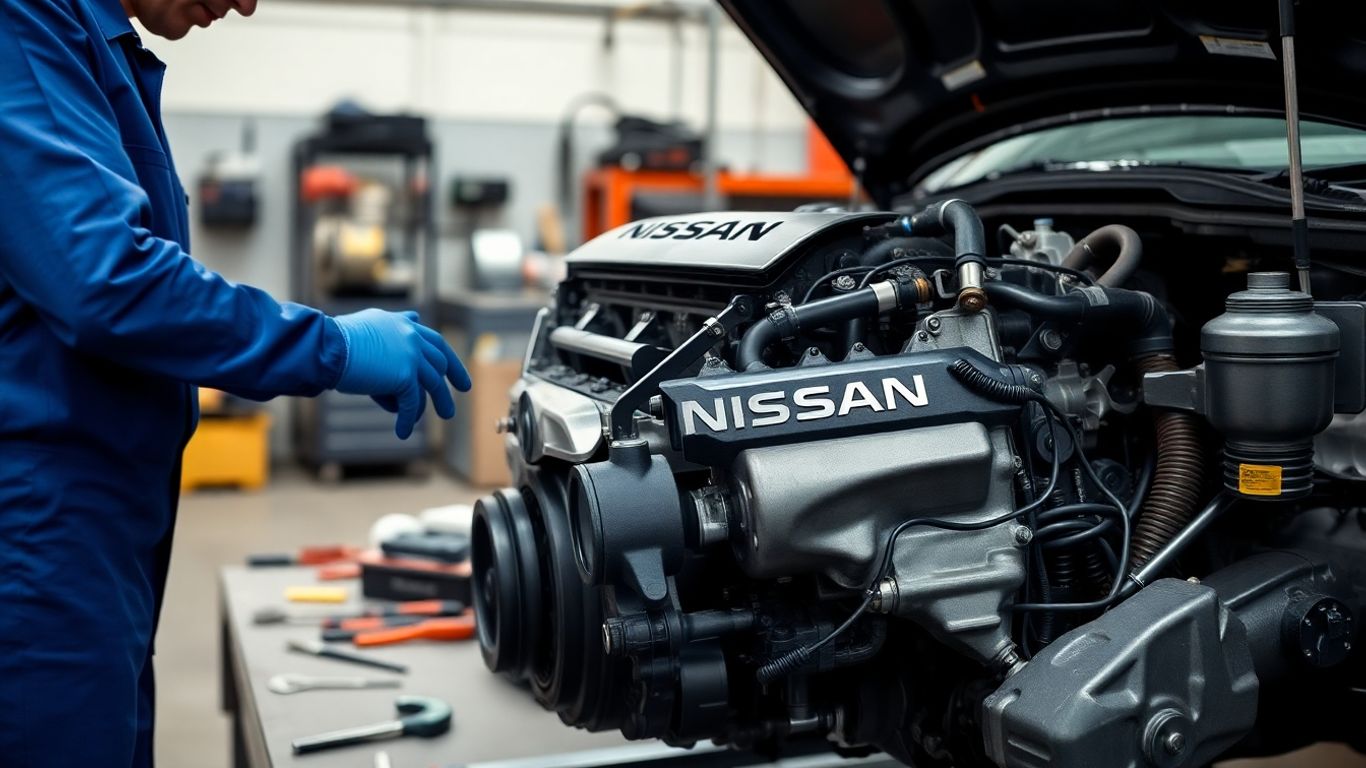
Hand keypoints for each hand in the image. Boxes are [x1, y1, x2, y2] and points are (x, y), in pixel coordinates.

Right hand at [331, 309, 471, 437]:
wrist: (326, 347)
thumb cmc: (337, 341)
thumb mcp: (369, 327)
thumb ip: (392, 330)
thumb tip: (412, 324)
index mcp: (402, 324)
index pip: (433, 340)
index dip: (446, 356)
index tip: (453, 366)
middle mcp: (411, 336)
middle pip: (439, 360)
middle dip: (453, 375)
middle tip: (464, 388)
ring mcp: (410, 355)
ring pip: (432, 383)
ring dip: (440, 401)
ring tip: (447, 414)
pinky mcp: (405, 375)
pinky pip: (412, 402)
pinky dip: (407, 418)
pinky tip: (402, 431)